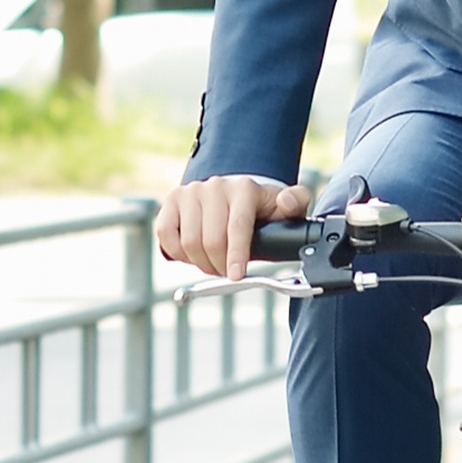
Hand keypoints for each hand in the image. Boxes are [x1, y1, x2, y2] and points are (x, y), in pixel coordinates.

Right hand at [159, 173, 309, 279]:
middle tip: (227, 273)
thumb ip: (295, 202)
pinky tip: (191, 254)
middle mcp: (215, 186)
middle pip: (212, 240)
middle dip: (220, 265)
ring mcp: (191, 192)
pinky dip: (177, 252)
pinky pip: (166, 233)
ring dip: (201, 262)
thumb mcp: (283, 206)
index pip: (237, 226)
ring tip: (212, 263)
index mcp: (244, 189)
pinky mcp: (172, 200)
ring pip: (189, 241)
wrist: (232, 193)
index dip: (236, 255)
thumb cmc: (260, 207)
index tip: (237, 276)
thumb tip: (287, 202)